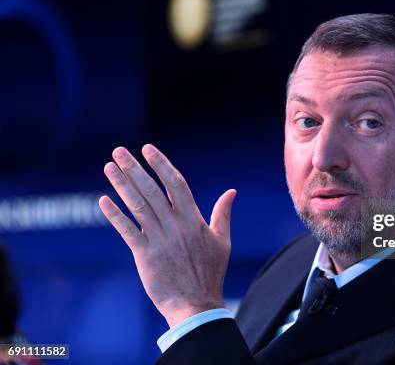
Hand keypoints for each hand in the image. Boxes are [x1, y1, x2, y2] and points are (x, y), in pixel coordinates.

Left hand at [98, 144, 236, 326]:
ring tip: (108, 166)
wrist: (196, 305)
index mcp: (194, 219)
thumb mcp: (223, 241)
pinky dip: (115, 215)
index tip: (148, 149)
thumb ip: (223, 214)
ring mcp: (159, 240)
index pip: (175, 184)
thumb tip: (232, 191)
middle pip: (152, 190)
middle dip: (134, 168)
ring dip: (121, 185)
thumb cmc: (210, 273)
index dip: (161, 165)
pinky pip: (127, 231)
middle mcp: (175, 225)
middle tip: (119, 150)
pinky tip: (103, 200)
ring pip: (137, 206)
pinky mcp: (145, 255)